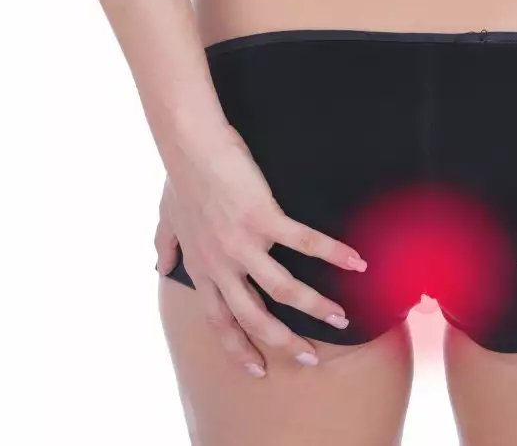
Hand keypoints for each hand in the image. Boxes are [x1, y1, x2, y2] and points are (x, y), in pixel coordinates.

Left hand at [160, 126, 366, 376]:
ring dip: (316, 307)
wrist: (190, 145)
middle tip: (310, 359)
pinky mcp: (263, 217)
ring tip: (341, 319)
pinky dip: (334, 253)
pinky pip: (305, 243)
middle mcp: (222, 264)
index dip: (239, 349)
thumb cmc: (181, 178)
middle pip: (254, 317)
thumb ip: (165, 245)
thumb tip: (159, 265)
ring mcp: (243, 243)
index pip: (220, 322)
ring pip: (283, 289)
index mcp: (203, 268)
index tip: (258, 371)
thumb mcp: (167, 219)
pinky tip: (358, 262)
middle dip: (284, 343)